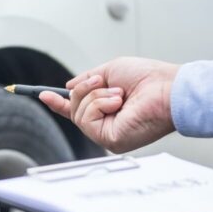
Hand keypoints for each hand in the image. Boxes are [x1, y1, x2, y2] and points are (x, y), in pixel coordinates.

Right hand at [39, 57, 178, 152]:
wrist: (168, 89)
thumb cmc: (149, 78)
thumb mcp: (111, 71)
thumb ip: (88, 80)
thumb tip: (68, 88)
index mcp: (109, 110)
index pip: (79, 110)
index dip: (60, 103)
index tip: (44, 94)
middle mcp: (108, 125)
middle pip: (74, 109)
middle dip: (84, 90)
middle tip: (102, 82)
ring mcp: (108, 135)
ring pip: (78, 113)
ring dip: (96, 96)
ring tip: (119, 94)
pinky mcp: (110, 141)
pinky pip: (87, 120)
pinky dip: (99, 104)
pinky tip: (118, 103)